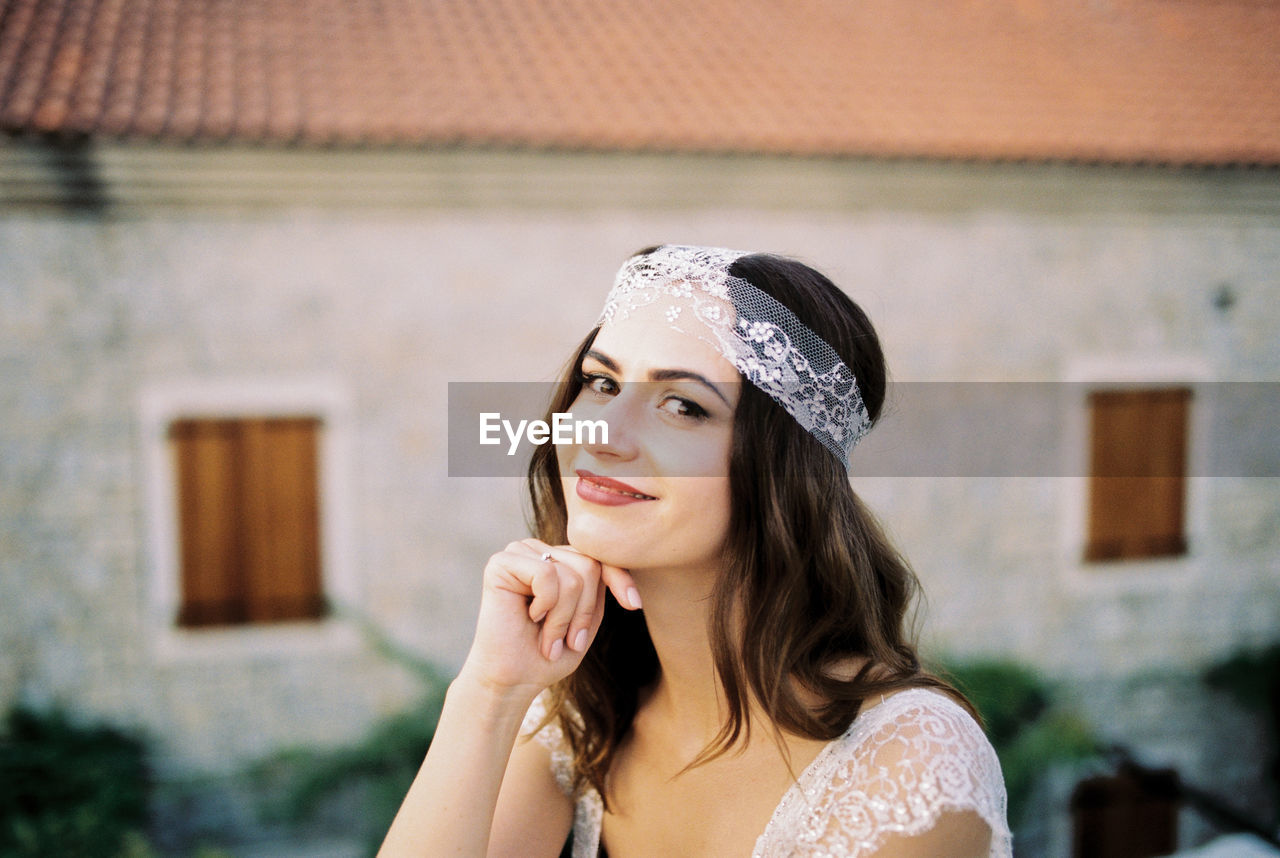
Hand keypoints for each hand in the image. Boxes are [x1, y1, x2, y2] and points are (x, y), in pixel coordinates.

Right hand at [459, 538, 640, 698]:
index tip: (634, 605)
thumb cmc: (549, 655)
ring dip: (564, 617)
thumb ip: (598, 589)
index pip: (600, 557)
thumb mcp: (586, 620)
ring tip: (548, 639)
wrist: (514, 682)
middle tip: (567, 642)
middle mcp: (541, 552)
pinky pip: (546, 575)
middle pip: (589, 566)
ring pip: (570, 574)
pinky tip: (529, 616)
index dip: (620, 578)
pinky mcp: (501, 562)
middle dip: (583, 612)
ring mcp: (520, 553)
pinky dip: (545, 605)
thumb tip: (617, 563)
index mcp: (560, 561)